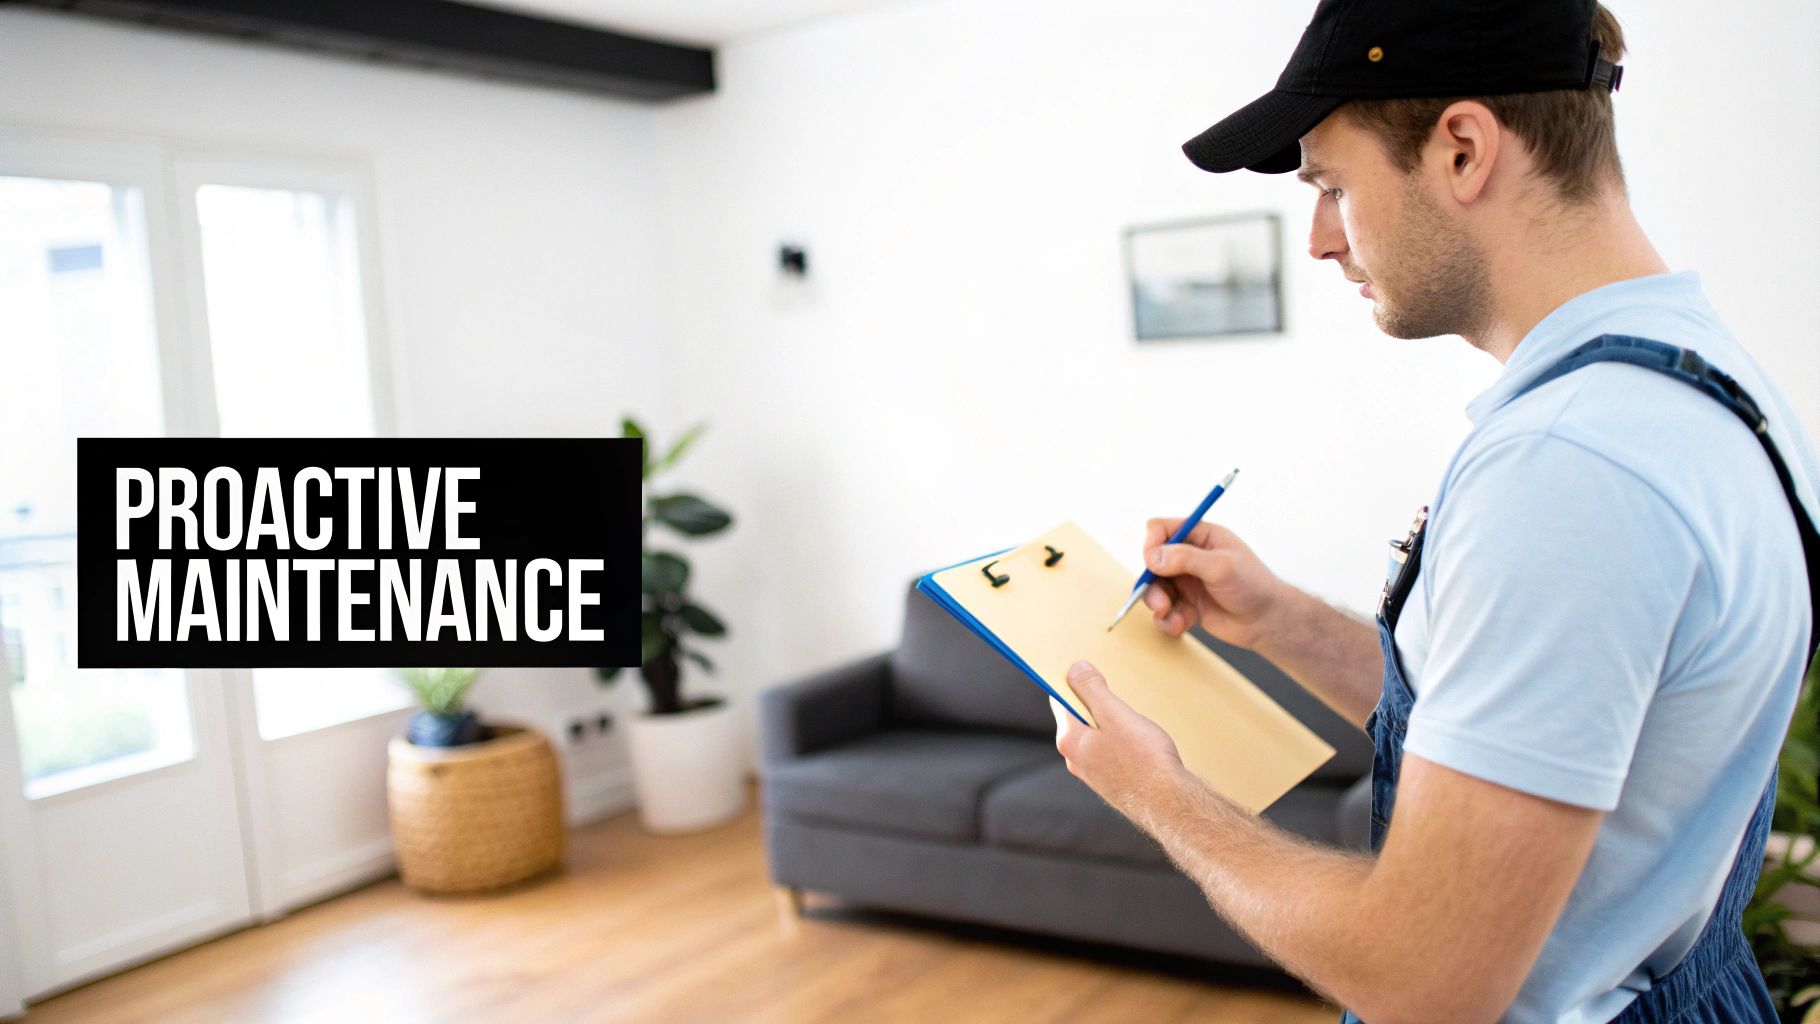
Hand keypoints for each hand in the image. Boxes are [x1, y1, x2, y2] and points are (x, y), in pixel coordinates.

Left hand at [1052, 660, 1190, 824]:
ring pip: (1095, 736)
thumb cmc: (1144, 759)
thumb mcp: (1115, 714)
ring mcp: (1092, 773)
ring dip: (1109, 723)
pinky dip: (1119, 741)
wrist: (1168, 804)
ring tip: (1133, 720)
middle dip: (1094, 702)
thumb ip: (1092, 689)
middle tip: (1116, 692)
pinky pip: (1108, 752)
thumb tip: (1075, 669)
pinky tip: (1139, 742)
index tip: (1085, 669)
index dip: (1071, 681)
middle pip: (1078, 718)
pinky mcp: (1110, 782)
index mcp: (1070, 740)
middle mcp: (1075, 759)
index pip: (1059, 700)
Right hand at [1140, 517, 1288, 648]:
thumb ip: (1185, 558)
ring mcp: (1187, 581)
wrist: (1267, 621)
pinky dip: (1168, 619)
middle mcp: (1190, 557)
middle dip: (1151, 583)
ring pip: (1155, 588)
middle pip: (1152, 563)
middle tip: (1161, 602)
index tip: (1151, 563)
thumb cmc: (1253, 586)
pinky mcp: (1187, 603)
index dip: (1152, 544)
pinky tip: (1181, 625)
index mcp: (1201, 537)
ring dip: (1158, 604)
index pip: (1162, 530)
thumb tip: (1152, 556)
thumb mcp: (1221, 567)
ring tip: (1171, 616)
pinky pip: (1165, 610)